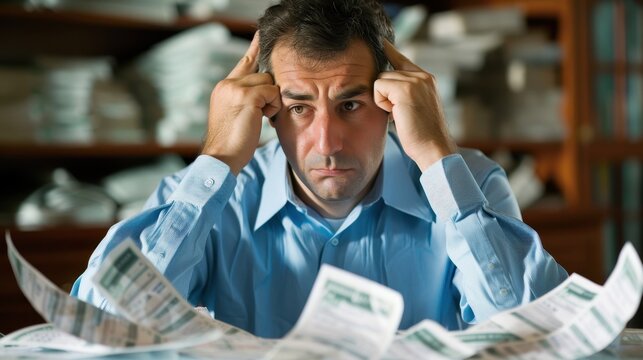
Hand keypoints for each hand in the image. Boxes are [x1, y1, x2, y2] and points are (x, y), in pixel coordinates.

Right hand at [201, 32, 280, 174]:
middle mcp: (227, 84)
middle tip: (264, 113)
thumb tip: (266, 90)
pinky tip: (263, 119)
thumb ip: (246, 98)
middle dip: (269, 94)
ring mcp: (236, 88)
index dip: (254, 49)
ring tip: (260, 118)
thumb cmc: (231, 142)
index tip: (260, 33)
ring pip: (269, 83)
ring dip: (271, 102)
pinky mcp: (247, 96)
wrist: (221, 157)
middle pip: (263, 75)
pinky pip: (273, 93)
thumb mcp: (236, 114)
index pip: (244, 62)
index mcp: (224, 87)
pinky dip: (273, 107)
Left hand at [374, 41, 455, 170]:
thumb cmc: (423, 135)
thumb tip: (384, 86)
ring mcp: (415, 81)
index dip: (390, 52)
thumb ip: (404, 93)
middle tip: (399, 113)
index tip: (382, 43)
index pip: (402, 60)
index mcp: (426, 79)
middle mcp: (422, 76)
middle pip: (386, 73)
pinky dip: (381, 103)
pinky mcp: (405, 89)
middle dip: (384, 95)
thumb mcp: (414, 108)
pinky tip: (395, 114)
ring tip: (399, 114)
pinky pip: (378, 87)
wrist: (434, 148)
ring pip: (380, 80)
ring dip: (383, 100)